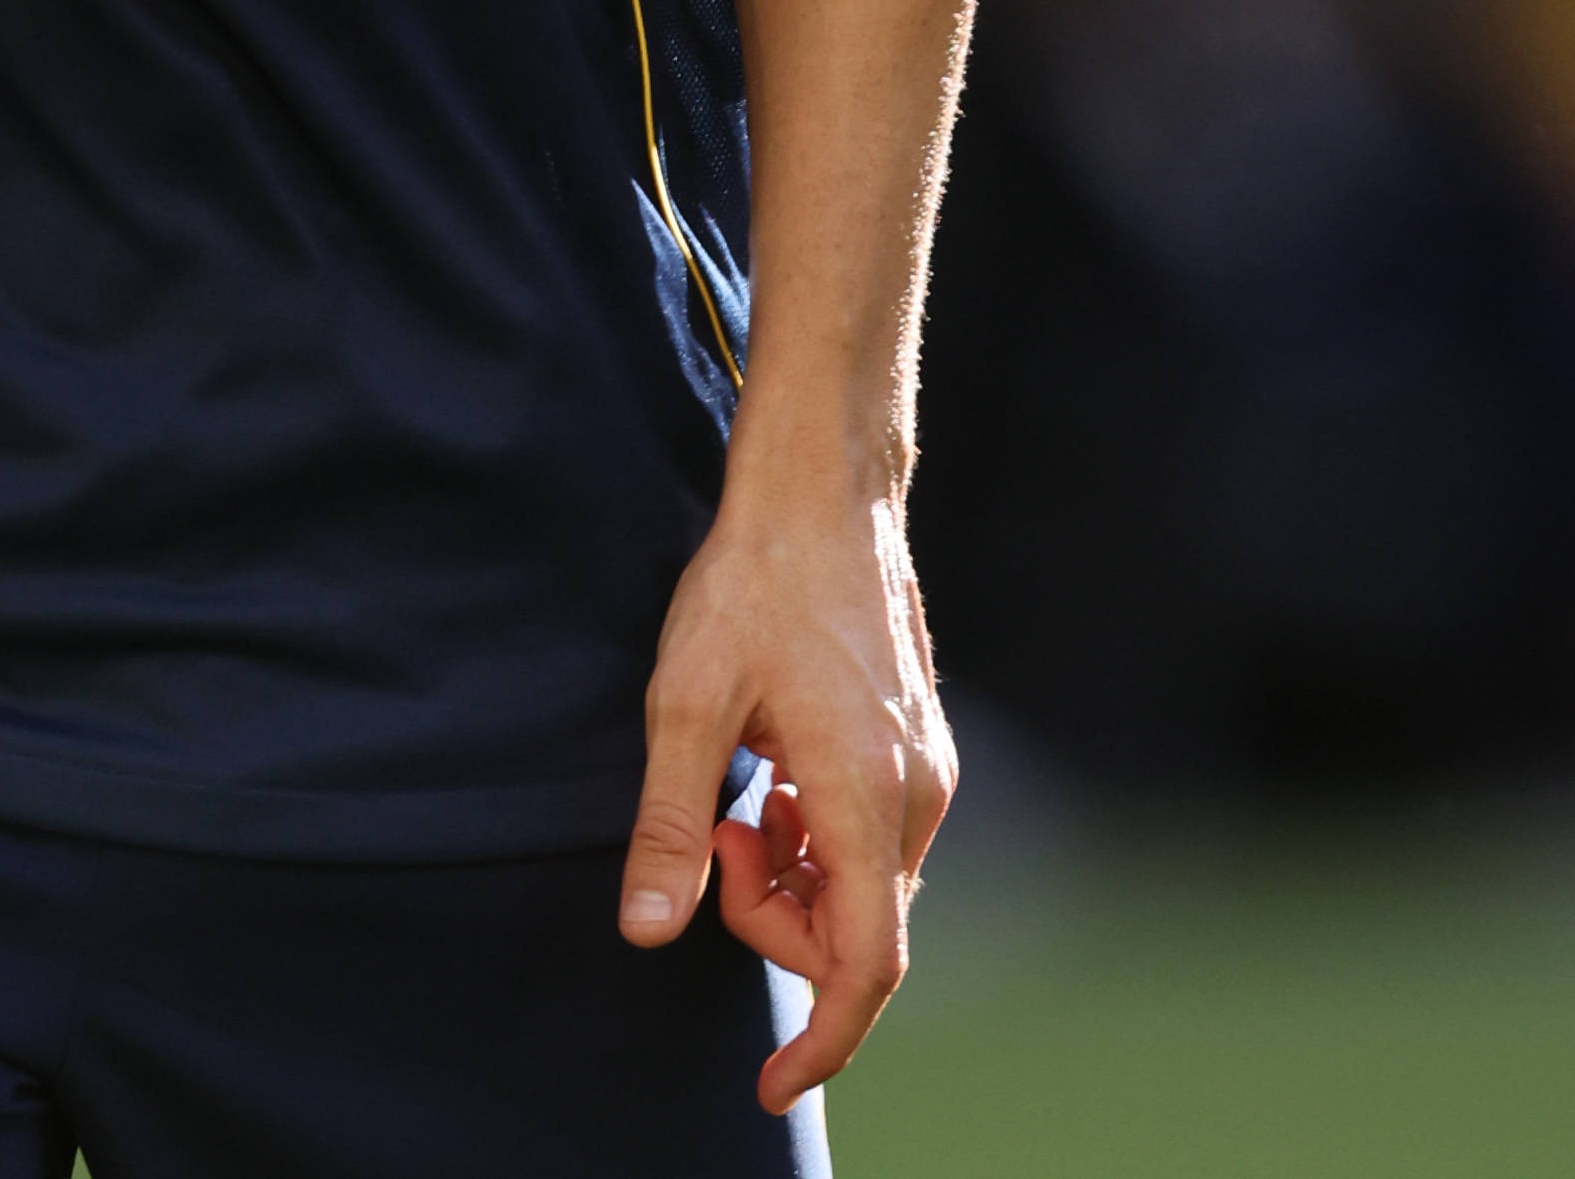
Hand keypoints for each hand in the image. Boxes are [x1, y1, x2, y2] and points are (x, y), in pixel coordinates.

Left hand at [619, 462, 952, 1113]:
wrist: (820, 492)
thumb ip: (669, 824)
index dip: (824, 1039)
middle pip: (858, 931)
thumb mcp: (684, 702)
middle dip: (775, 923)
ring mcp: (926, 770)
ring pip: (865, 887)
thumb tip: (647, 929)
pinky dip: (815, 843)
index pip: (867, 964)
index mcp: (864, 795)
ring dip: (793, 879)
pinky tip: (770, 782)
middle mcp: (916, 794)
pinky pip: (871, 841)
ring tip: (735, 797)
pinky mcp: (918, 749)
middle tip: (713, 838)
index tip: (772, 1082)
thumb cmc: (753, 583)